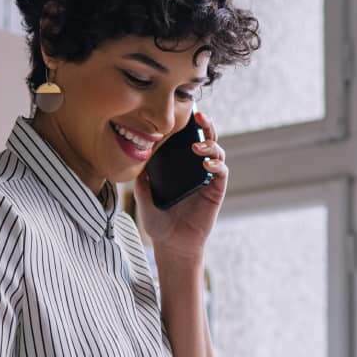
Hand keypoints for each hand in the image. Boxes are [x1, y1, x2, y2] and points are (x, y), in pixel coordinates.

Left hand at [135, 108, 228, 264]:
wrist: (171, 244)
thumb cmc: (158, 222)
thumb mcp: (143, 196)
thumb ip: (141, 178)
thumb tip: (135, 157)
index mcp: (180, 166)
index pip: (187, 139)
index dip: (188, 125)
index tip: (182, 112)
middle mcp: (196, 169)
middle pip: (206, 139)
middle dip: (205, 125)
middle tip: (199, 116)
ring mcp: (207, 178)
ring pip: (217, 151)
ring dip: (210, 144)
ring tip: (197, 146)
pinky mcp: (216, 191)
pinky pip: (221, 172)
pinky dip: (216, 163)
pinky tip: (206, 163)